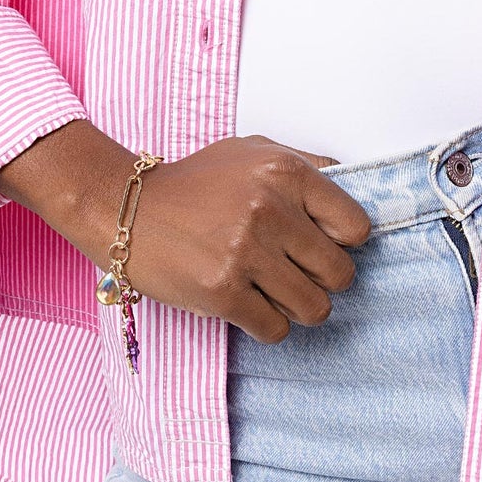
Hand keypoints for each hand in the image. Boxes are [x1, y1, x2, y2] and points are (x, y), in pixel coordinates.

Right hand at [0, 123, 371, 343]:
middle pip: (340, 273)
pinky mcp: (222, 291)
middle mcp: (270, 209)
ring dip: (298, 307)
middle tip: (298, 274)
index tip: (324, 246)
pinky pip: (275, 329)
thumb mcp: (252, 152)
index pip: (356, 226)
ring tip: (274, 292)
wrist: (125, 208)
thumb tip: (356, 186)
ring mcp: (246, 252)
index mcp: (285, 173)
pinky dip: (267, 324)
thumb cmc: (193, 184)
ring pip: (314, 308)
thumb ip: (305, 165)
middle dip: (323, 280)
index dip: (344, 243)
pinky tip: (248, 304)